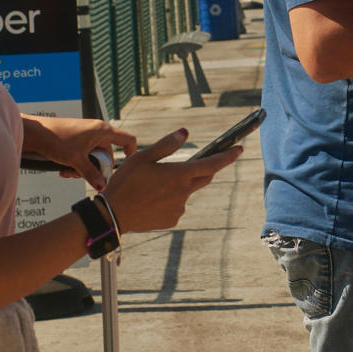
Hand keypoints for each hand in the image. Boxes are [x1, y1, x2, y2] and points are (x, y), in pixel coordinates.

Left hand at [22, 116, 136, 187]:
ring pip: (93, 157)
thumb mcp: (76, 160)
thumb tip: (102, 187)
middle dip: (97, 168)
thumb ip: (91, 174)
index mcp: (102, 131)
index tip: (126, 164)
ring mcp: (86, 135)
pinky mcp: (77, 140)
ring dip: (84, 169)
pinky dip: (77, 164)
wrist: (34, 132)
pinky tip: (64, 170)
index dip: (130, 152)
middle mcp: (97, 131)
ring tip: (69, 173)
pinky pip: (84, 155)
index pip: (127, 139)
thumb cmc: (56, 139)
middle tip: (86, 177)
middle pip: (107, 154)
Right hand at [104, 128, 240, 232]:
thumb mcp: (142, 157)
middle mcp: (184, 193)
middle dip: (202, 169)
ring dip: (178, 186)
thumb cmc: (125, 183)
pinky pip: (177, 206)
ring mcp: (179, 208)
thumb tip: (185, 132)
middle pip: (203, 178)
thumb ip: (166, 145)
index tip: (240, 149)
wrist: (113, 215)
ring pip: (186, 192)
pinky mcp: (173, 219)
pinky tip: (151, 200)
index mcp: (178, 175)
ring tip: (152, 187)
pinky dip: (169, 200)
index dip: (228, 156)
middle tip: (186, 165)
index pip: (212, 164)